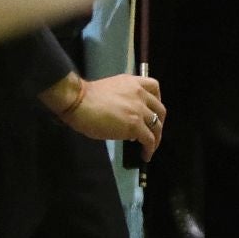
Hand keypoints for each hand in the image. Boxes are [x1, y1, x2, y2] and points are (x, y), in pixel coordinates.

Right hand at [44, 72, 165, 159]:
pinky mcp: (135, 125)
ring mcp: (139, 109)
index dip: (157, 101)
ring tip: (151, 148)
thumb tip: (128, 118)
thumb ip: (124, 100)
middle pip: (159, 109)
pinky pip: (149, 139)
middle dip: (159, 122)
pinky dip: (150, 148)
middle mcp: (140, 94)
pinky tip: (146, 155)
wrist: (79, 102)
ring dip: (156, 138)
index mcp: (133, 82)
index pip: (154, 88)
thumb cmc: (86, 98)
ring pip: (157, 125)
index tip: (152, 111)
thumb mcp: (111, 92)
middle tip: (153, 132)